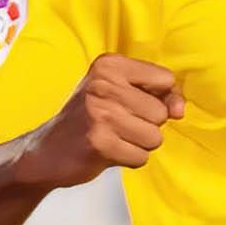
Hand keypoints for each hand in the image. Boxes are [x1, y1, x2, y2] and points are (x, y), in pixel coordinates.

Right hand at [16, 56, 184, 186]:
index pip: (165, 79)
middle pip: (161, 112)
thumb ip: (158, 95)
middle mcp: (103, 84)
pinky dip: (129, 159)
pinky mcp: (99, 143)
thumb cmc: (89, 120)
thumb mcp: (119, 93)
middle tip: (117, 126)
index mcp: (109, 65)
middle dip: (146, 126)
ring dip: (138, 144)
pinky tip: (108, 152)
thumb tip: (180, 110)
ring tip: (114, 138)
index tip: (135, 105)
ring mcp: (100, 114)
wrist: (45, 152)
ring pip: (155, 137)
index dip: (159, 98)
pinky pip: (141, 157)